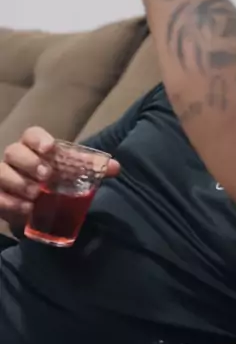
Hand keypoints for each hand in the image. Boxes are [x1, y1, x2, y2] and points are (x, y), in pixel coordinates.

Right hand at [0, 127, 119, 231]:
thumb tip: (116, 167)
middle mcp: (16, 159)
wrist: (38, 206)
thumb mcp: (74, 172)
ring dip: (19, 183)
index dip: (38, 139)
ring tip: (36, 195)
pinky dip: (9, 202)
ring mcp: (4, 176)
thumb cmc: (56, 180)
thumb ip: (92, 168)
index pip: (31, 134)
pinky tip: (25, 209)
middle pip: (14, 151)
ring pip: (1, 172)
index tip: (49, 148)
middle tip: (46, 175)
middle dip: (29, 162)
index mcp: (34, 147)